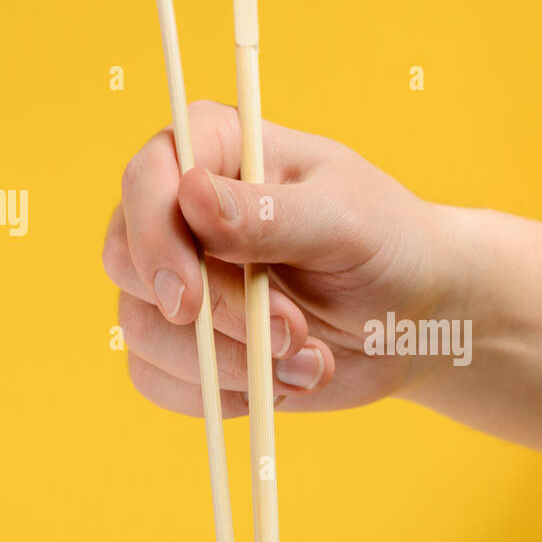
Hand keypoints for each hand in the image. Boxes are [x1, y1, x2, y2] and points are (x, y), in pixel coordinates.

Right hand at [102, 100, 451, 417]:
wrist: (412, 318)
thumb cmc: (386, 245)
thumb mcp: (344, 221)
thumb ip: (272, 214)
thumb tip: (192, 197)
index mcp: (217, 148)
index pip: (146, 180)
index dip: (154, 239)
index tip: (191, 300)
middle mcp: (181, 210)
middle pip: (129, 260)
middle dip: (212, 314)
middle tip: (293, 333)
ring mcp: (178, 278)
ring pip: (143, 329)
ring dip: (232, 362)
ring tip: (312, 360)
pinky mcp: (185, 341)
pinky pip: (157, 379)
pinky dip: (222, 393)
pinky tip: (282, 384)